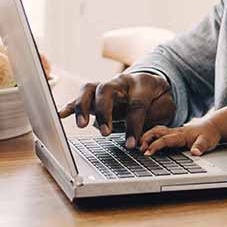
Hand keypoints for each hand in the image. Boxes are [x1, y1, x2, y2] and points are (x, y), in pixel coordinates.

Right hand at [56, 71, 174, 148]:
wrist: (151, 83)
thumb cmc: (158, 97)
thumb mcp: (166, 105)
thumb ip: (156, 118)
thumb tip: (140, 138)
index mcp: (142, 84)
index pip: (136, 104)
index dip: (133, 126)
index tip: (131, 145)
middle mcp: (121, 82)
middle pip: (107, 90)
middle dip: (104, 111)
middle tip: (105, 133)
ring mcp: (106, 86)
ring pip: (89, 89)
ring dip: (83, 107)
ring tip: (82, 125)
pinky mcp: (96, 94)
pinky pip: (80, 96)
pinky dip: (70, 106)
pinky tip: (60, 115)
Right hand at [140, 118, 221, 156]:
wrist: (213, 126)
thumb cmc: (209, 134)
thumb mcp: (208, 141)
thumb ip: (201, 146)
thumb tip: (195, 152)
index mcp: (181, 134)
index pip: (166, 139)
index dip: (156, 145)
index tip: (148, 152)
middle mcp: (175, 131)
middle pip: (157, 131)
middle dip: (146, 138)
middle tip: (138, 148)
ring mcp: (173, 132)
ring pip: (156, 130)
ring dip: (146, 136)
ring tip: (138, 147)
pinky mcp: (173, 133)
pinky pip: (159, 133)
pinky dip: (150, 136)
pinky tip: (145, 143)